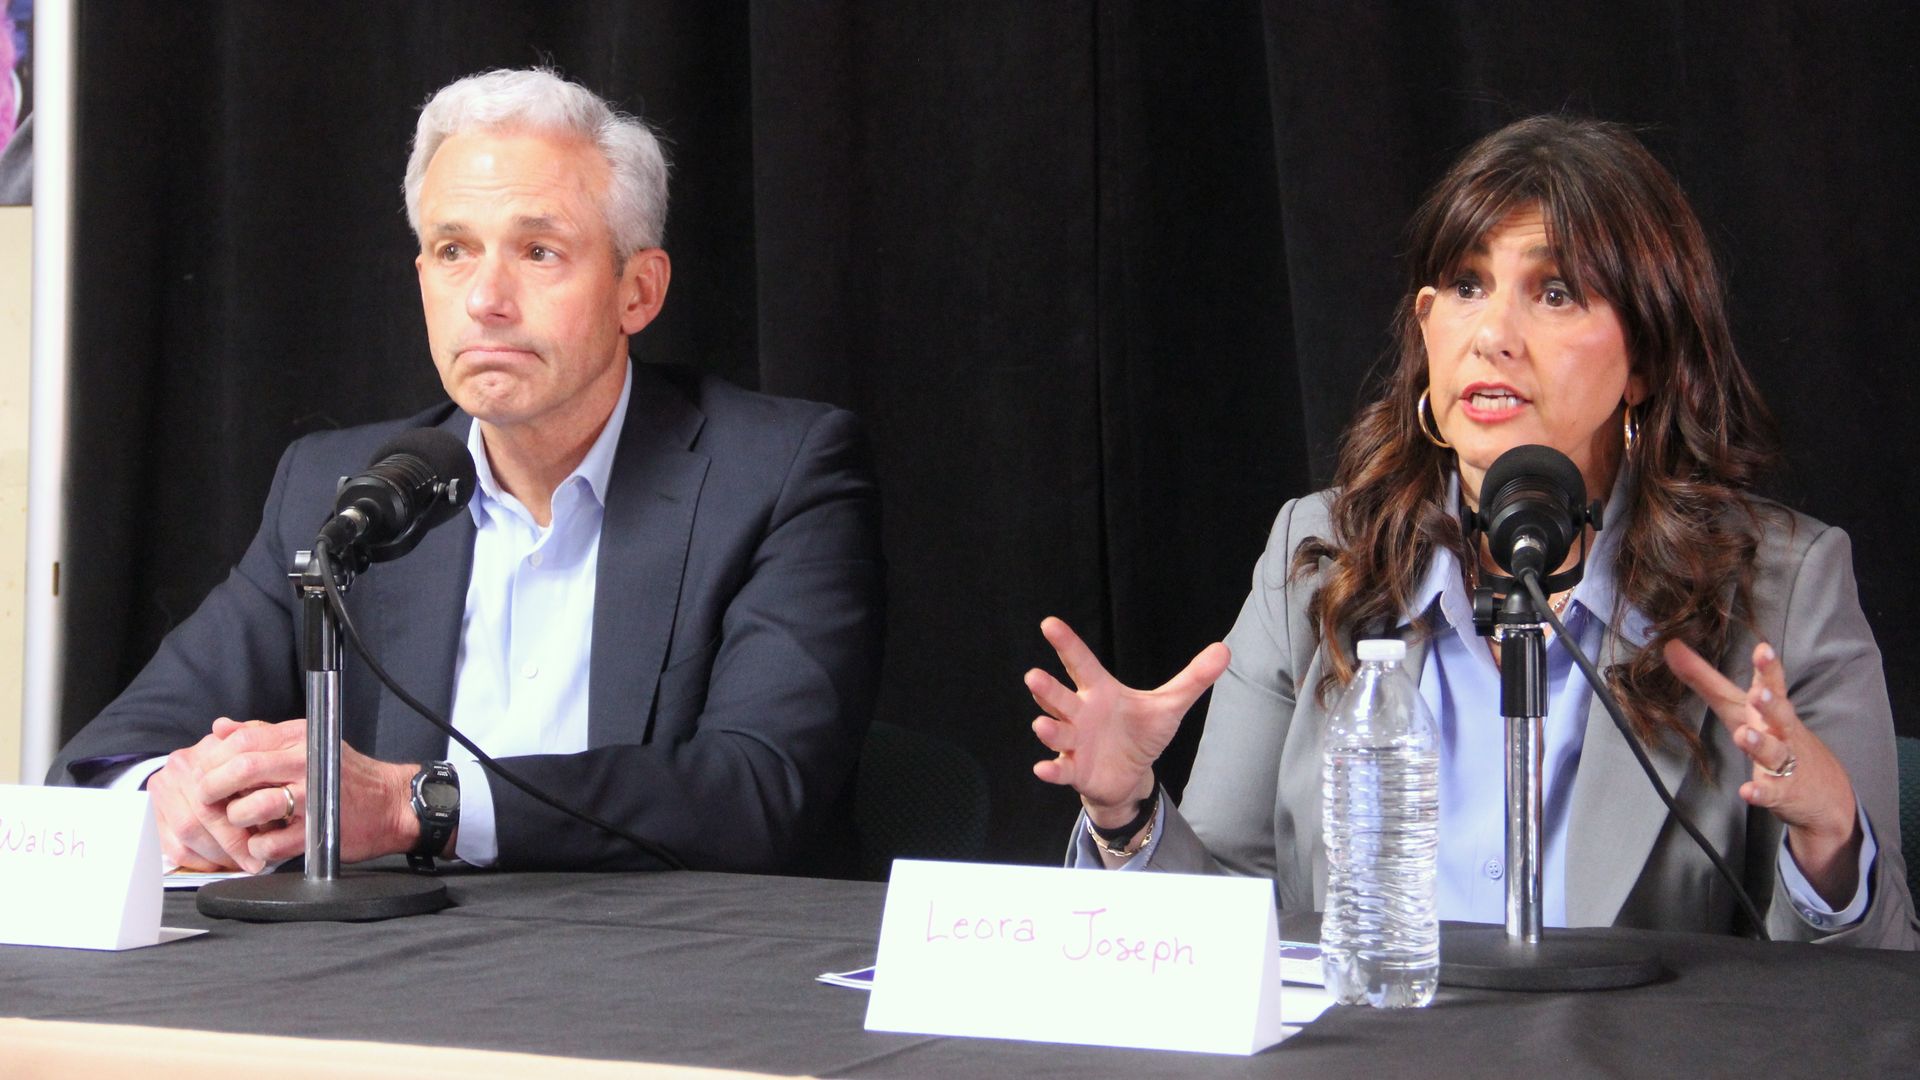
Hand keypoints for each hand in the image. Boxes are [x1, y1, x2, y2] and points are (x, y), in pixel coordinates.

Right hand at [145, 720, 266, 872]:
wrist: (198, 759)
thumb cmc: (237, 764)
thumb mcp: (255, 757)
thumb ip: (264, 772)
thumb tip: (276, 800)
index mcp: (209, 750)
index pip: (223, 791)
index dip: (245, 821)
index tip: (266, 841)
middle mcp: (181, 766)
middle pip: (203, 815)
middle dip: (232, 845)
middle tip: (253, 861)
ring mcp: (163, 788)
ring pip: (187, 834)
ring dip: (215, 856)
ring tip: (238, 863)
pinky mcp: (151, 811)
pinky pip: (172, 847)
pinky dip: (198, 861)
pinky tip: (217, 864)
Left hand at [197, 718, 421, 866]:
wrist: (390, 805)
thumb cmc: (346, 776)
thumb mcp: (309, 742)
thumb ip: (263, 734)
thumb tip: (221, 727)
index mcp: (303, 738)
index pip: (244, 740)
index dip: (214, 758)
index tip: (204, 773)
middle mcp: (308, 763)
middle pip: (243, 768)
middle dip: (213, 787)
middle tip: (206, 799)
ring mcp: (314, 798)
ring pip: (252, 806)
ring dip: (235, 818)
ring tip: (239, 822)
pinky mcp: (318, 832)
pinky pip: (270, 842)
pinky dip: (257, 846)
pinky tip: (262, 842)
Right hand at [1026, 616, 1229, 828]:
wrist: (1129, 774)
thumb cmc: (1141, 732)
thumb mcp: (1169, 705)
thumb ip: (1193, 678)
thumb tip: (1224, 649)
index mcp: (1100, 691)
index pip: (1081, 663)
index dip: (1066, 644)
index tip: (1049, 624)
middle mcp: (1081, 713)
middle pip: (1060, 698)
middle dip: (1047, 689)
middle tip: (1033, 676)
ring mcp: (1074, 742)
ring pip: (1056, 732)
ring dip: (1048, 729)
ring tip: (1043, 725)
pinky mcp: (1075, 770)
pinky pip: (1060, 769)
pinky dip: (1051, 770)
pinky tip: (1043, 768)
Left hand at [1664, 639, 1861, 902]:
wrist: (1824, 791)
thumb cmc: (1773, 736)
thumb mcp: (1739, 707)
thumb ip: (1705, 679)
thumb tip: (1671, 646)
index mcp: (1770, 710)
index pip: (1772, 685)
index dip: (1767, 668)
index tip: (1763, 649)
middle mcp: (1780, 732)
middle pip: (1779, 714)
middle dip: (1770, 703)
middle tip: (1759, 693)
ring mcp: (1785, 762)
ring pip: (1774, 751)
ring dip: (1759, 743)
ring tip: (1744, 735)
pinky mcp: (1783, 791)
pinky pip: (1771, 791)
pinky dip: (1761, 791)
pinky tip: (1748, 791)